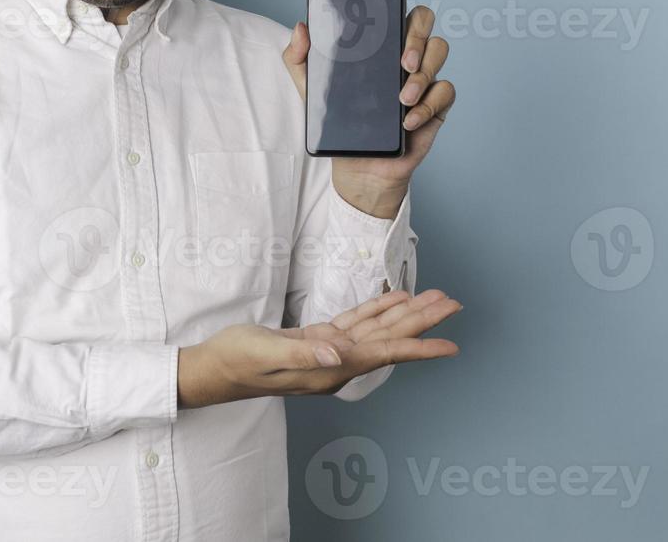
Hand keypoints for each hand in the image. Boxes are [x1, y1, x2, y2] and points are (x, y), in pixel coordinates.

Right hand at [177, 288, 460, 407]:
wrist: (214, 368)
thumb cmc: (236, 362)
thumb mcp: (266, 353)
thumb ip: (303, 353)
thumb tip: (338, 356)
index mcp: (329, 369)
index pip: (383, 353)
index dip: (418, 347)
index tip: (450, 344)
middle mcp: (336, 363)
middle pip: (388, 339)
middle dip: (422, 322)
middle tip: (453, 304)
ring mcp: (328, 352)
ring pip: (376, 329)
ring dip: (405, 314)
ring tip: (433, 299)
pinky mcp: (316, 340)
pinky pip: (355, 324)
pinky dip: (376, 310)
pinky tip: (393, 301)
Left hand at [283, 0, 455, 216]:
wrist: (358, 168)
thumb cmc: (340, 120)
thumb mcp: (310, 90)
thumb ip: (300, 58)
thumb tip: (302, 26)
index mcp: (378, 42)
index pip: (388, 0)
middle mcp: (404, 51)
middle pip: (423, 19)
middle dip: (418, 34)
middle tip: (401, 60)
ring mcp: (423, 75)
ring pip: (441, 52)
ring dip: (423, 74)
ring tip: (401, 98)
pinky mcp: (436, 105)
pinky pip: (446, 92)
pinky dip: (427, 106)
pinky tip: (407, 120)